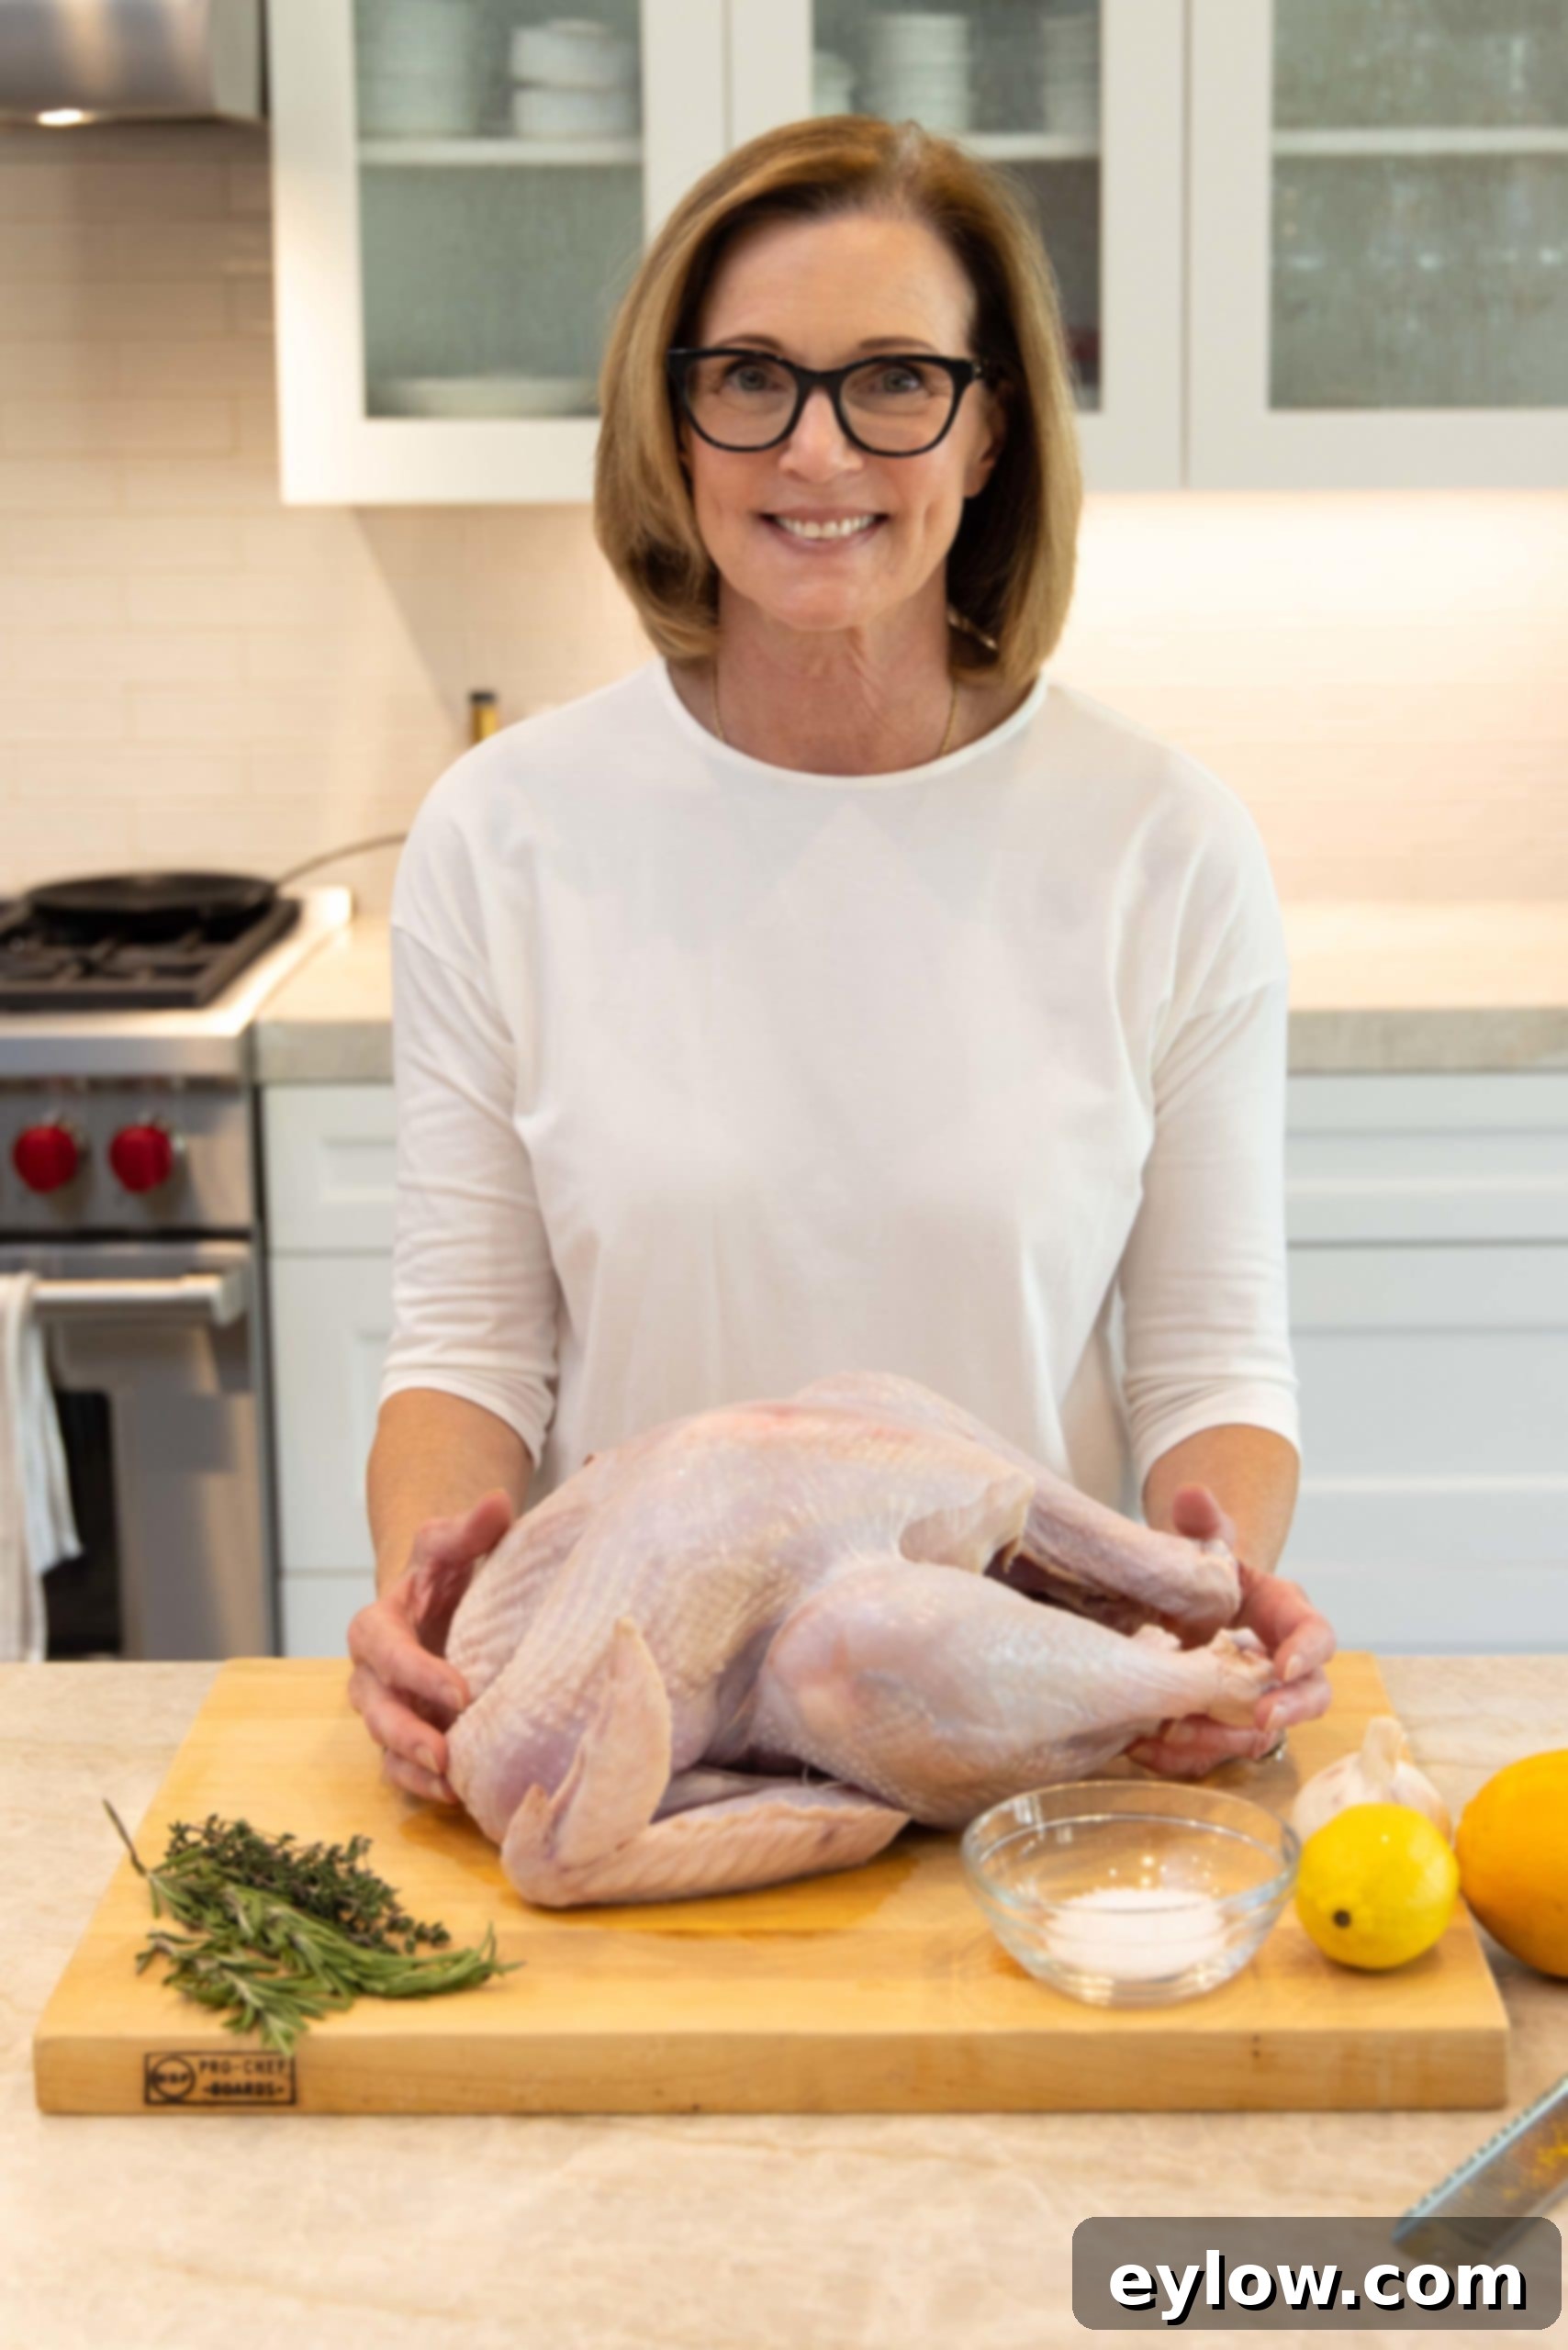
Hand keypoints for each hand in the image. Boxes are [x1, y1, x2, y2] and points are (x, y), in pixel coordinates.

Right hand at [347, 1489, 514, 1805]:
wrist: (440, 1602)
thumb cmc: (445, 1573)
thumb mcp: (452, 1547)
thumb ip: (470, 1528)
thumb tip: (499, 1502)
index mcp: (376, 1625)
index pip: (385, 1650)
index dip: (416, 1672)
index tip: (461, 1690)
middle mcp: (372, 1674)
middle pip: (377, 1708)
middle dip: (407, 1732)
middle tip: (446, 1750)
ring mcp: (386, 1709)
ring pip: (385, 1745)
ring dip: (414, 1766)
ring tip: (450, 1782)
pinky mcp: (403, 1738)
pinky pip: (401, 1769)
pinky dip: (422, 1785)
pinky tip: (456, 1796)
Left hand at [1123, 1482, 1335, 1778]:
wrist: (1180, 1596)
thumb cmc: (1202, 1566)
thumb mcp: (1203, 1539)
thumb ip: (1202, 1520)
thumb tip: (1191, 1496)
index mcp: (1285, 1614)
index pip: (1315, 1633)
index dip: (1307, 1652)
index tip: (1283, 1665)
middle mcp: (1281, 1662)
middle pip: (1311, 1694)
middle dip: (1291, 1709)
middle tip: (1262, 1719)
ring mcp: (1255, 1698)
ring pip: (1262, 1732)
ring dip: (1228, 1737)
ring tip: (1182, 1732)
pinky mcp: (1221, 1723)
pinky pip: (1215, 1747)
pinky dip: (1184, 1750)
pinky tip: (1146, 1743)